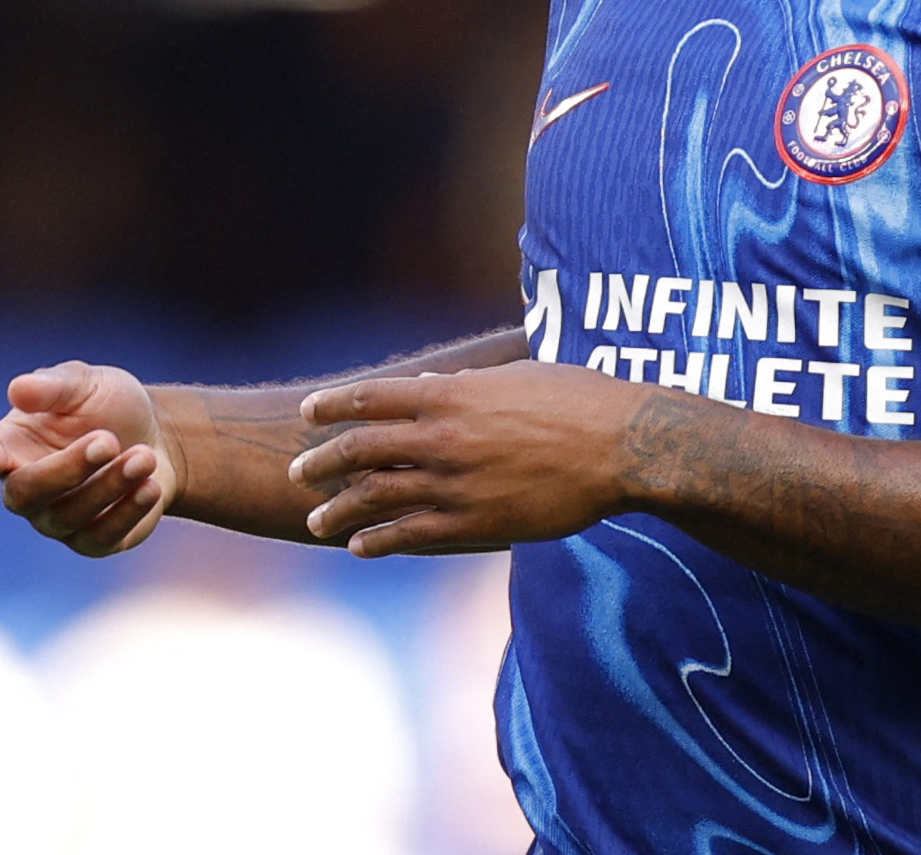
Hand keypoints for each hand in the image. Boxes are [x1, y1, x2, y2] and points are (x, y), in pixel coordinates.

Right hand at [0, 361, 179, 556]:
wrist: (157, 435)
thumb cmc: (108, 405)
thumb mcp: (87, 383)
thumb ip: (54, 386)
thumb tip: (17, 389)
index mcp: (10, 446)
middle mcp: (25, 489)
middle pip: (24, 494)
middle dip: (66, 469)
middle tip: (108, 439)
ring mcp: (56, 520)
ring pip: (67, 517)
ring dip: (109, 485)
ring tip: (144, 456)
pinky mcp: (93, 541)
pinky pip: (100, 538)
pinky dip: (127, 513)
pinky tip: (150, 486)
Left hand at [289, 360, 655, 555]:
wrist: (621, 447)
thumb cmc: (579, 399)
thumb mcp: (517, 375)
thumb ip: (466, 384)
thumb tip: (426, 385)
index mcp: (451, 394)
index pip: (371, 397)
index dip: (333, 405)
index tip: (308, 413)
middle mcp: (441, 438)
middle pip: (360, 450)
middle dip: (321, 461)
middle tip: (298, 472)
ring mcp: (454, 484)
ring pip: (376, 498)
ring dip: (340, 510)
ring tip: (317, 520)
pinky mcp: (474, 524)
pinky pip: (411, 535)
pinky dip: (379, 541)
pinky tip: (362, 546)